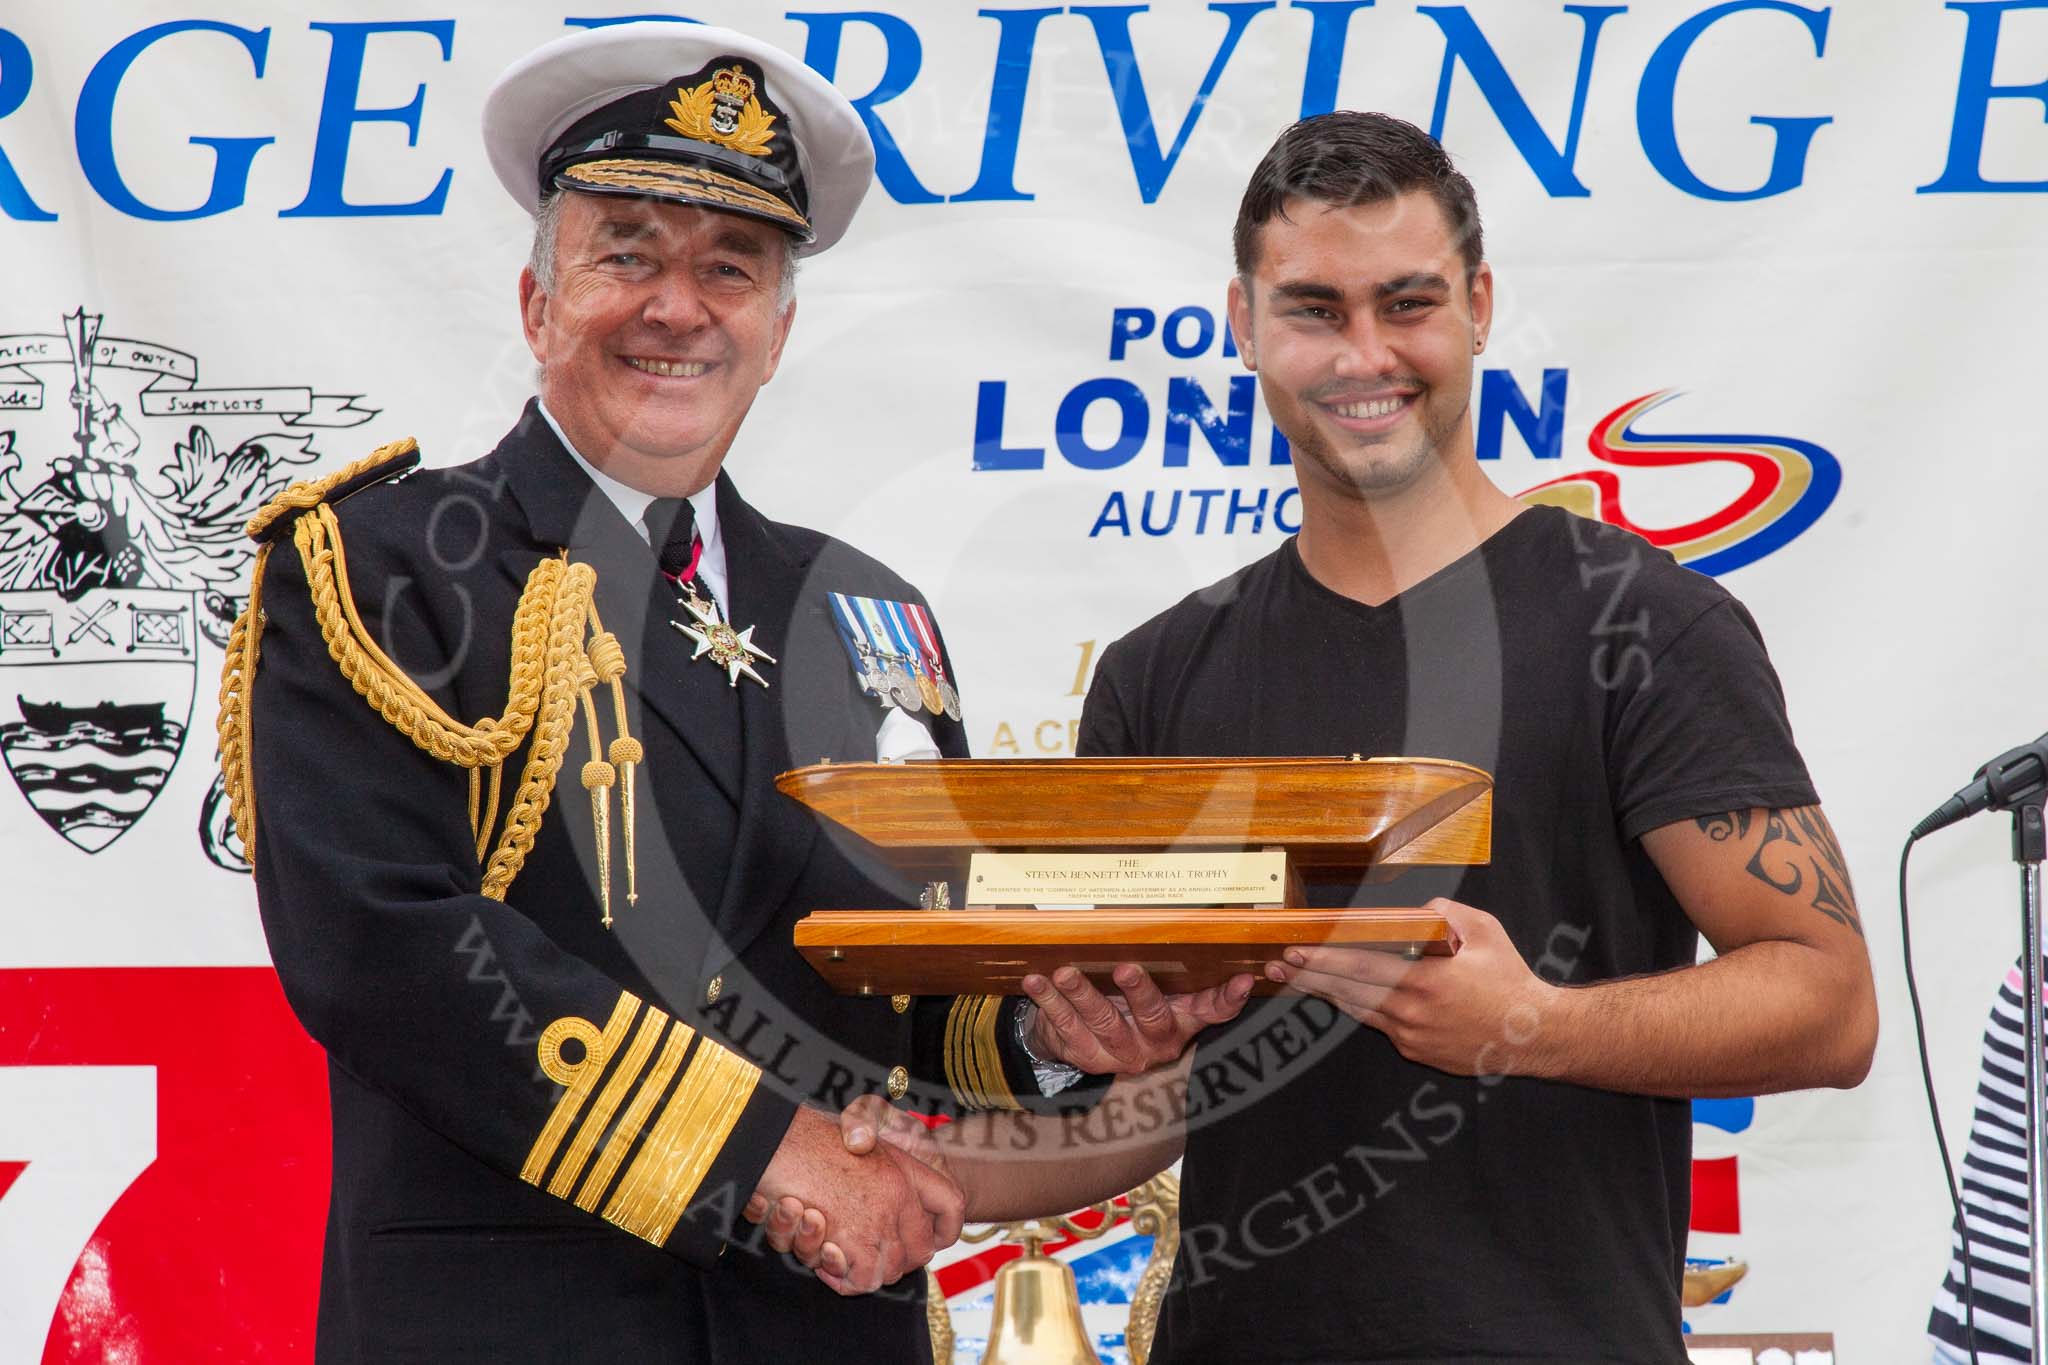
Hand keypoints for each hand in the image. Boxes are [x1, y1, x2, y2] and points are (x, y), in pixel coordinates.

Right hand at [749, 1103, 963, 1293]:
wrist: (777, 1143)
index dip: (944, 1226)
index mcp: (905, 1168)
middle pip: (920, 1251)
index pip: (952, 1204)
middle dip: (899, 1260)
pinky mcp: (853, 1246)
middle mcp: (899, 1198)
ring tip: (836, 1250)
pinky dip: (841, 1278)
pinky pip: (861, 1281)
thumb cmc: (808, 1138)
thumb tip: (877, 1162)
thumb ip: (878, 1147)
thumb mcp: (857, 1130)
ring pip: (889, 1271)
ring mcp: (878, 1224)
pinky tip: (824, 1258)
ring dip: (863, 1269)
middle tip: (867, 1253)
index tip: (935, 1237)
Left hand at [1022, 964, 1253, 1074]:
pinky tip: (1036, 982)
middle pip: (1151, 1016)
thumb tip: (1230, 954)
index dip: (1229, 998)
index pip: (1213, 1011)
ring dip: (1081, 994)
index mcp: (1180, 1024)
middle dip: (1139, 992)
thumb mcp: (1166, 997)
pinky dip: (1049, 1002)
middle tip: (1126, 969)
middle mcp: (1154, 1044)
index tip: (1244, 979)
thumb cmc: (1132, 1007)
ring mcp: (1118, 1053)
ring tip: (1065, 972)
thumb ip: (1190, 982)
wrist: (1088, 1041)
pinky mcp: (1085, 1055)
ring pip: (1102, 1021)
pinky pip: (1066, 1026)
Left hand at [1263, 898, 1558, 1077]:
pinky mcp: (1415, 1052)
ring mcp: (1412, 1037)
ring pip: (1358, 1011)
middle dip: (1309, 978)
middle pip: (1348, 992)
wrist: (1534, 1035)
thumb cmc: (1509, 979)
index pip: (1360, 967)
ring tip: (1293, 979)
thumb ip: (1442, 913)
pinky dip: (1357, 1008)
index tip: (1294, 951)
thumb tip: (1411, 913)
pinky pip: (1379, 1025)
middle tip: (1276, 966)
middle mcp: (1412, 1013)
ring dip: (1325, 995)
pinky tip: (1337, 996)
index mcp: (1425, 981)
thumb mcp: (1484, 930)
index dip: (1323, 960)